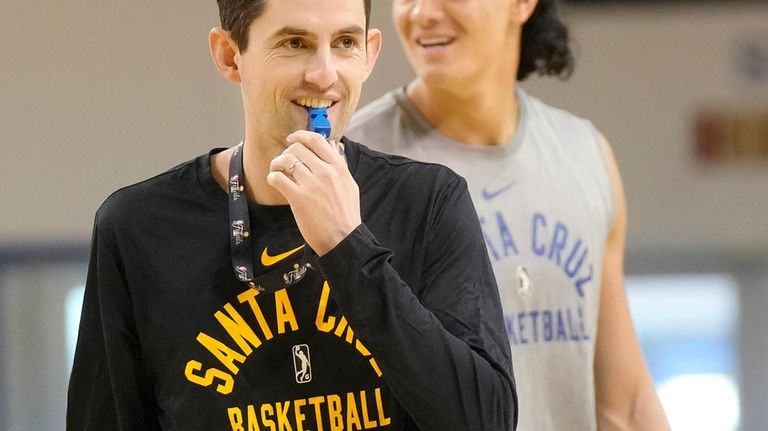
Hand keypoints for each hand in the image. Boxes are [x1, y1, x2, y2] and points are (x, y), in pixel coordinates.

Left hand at [266, 130, 360, 255]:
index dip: (300, 135)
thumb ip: (339, 165)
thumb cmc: (346, 214)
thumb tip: (332, 146)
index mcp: (338, 167)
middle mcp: (326, 172)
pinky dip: (272, 177)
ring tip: (277, 171)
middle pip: (297, 148)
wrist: (343, 238)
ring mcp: (312, 185)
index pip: (317, 140)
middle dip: (287, 153)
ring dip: (276, 163)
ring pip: (285, 160)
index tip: (292, 139)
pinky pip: (277, 178)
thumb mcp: (349, 184)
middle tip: (284, 162)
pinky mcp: (298, 198)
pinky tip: (276, 182)